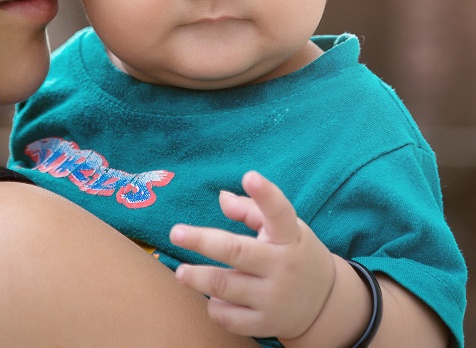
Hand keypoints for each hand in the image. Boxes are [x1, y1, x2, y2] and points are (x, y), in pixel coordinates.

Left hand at [169, 170, 335, 340]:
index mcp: (288, 236)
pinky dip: (215, 308)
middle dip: (202, 241)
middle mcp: (282, 266)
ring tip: (181, 273)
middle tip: (176, 233)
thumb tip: (222, 198)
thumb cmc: (293, 252)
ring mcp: (274, 298)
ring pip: (225, 286)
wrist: (325, 304)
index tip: (250, 176)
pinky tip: (212, 298)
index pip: (278, 212)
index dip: (265, 194)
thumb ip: (251, 209)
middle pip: (236, 251)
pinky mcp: (266, 324)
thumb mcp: (284, 227)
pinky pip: (229, 318)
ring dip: (198, 278)